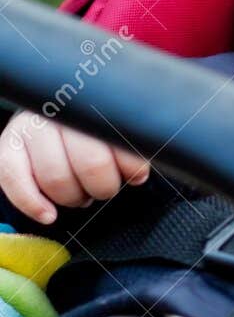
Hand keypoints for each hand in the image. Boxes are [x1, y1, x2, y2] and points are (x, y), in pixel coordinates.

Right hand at [0, 110, 150, 225]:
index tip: (136, 175)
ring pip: (56, 179)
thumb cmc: (93, 131)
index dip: (130, 166)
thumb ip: (131, 147)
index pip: (118, 140)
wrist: (53, 117)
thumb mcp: (117, 130)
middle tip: (103, 187)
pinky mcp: (7, 145)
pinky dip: (32, 204)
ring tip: (80, 193)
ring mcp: (30, 126)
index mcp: (93, 102)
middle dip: (102, 186)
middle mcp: (59, 109)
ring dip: (72, 197)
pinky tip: (49, 215)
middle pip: (91, 164)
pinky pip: (14, 180)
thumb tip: (138, 174)